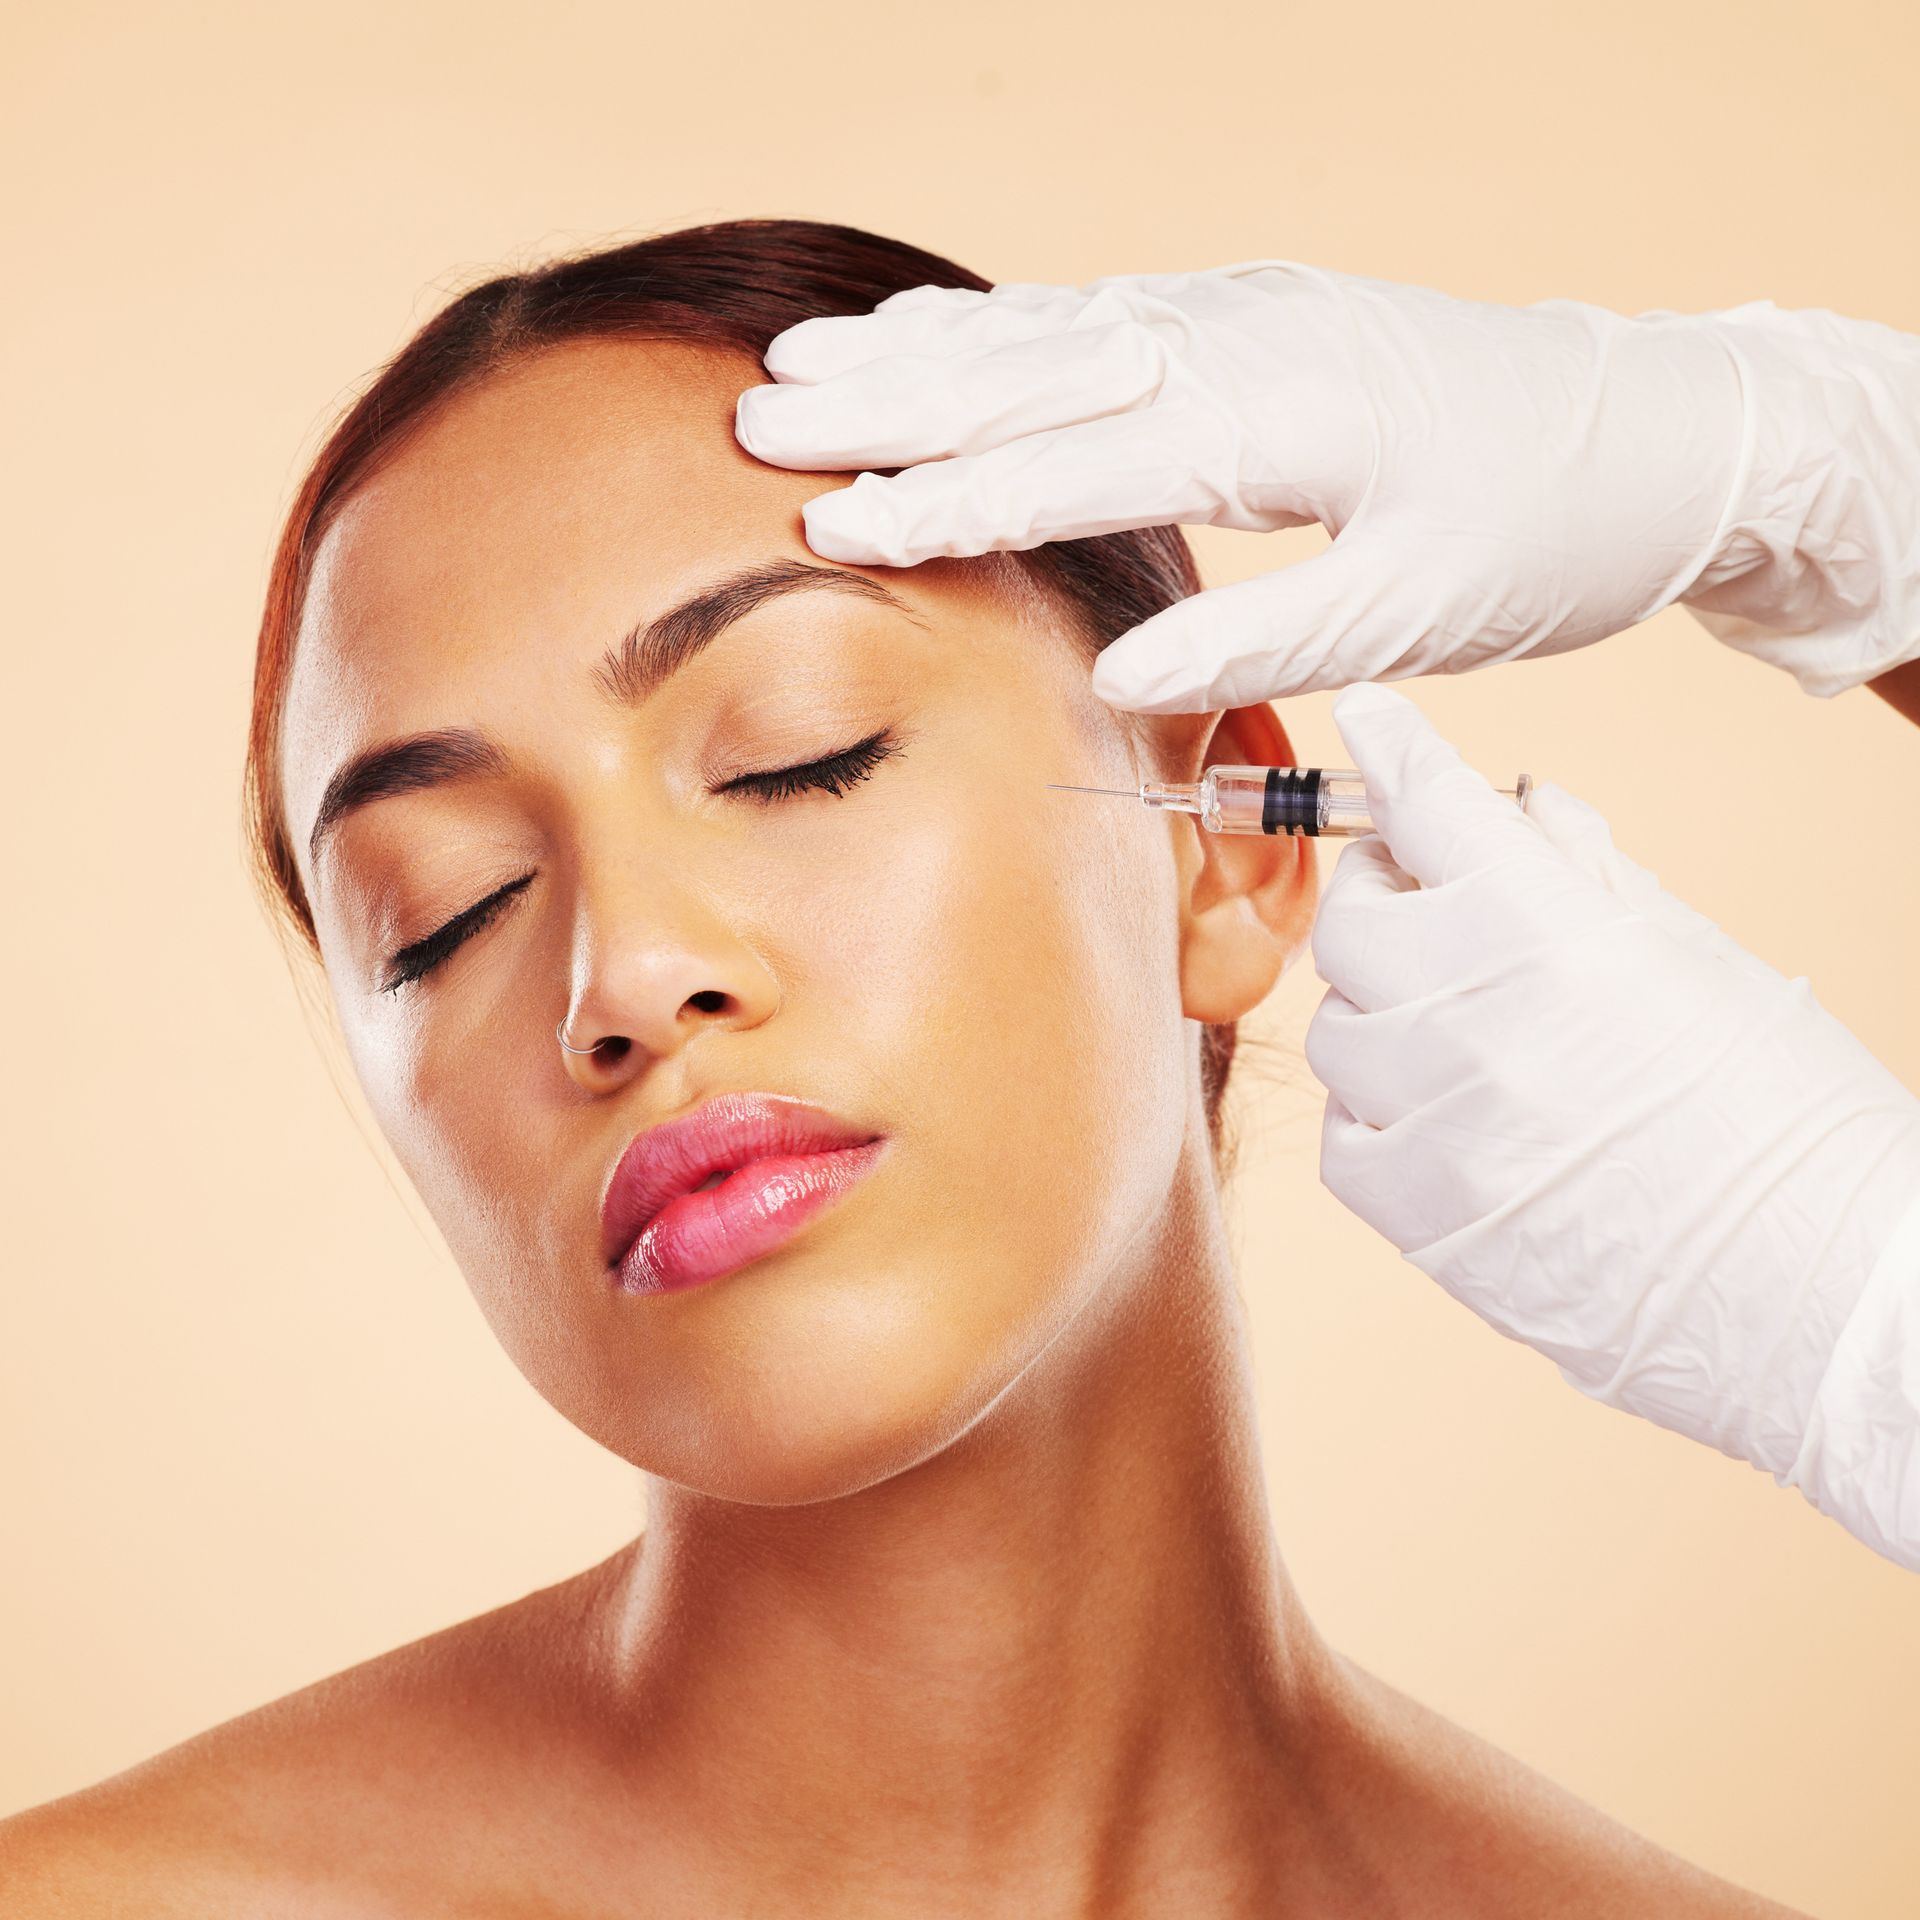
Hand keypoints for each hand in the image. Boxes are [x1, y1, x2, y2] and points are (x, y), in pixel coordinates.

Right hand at [734, 263, 1919, 709]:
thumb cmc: (1547, 533)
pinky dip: (1003, 325)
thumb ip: (1267, 637)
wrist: (1660, 433)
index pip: (1079, 458)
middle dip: (891, 399)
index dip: (949, 495)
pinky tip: (940, 331)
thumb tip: (1122, 674)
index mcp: (1284, 414)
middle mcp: (1248, 339)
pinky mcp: (1256, 319)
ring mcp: (1248, 314)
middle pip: (1037, 368)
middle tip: (759, 416)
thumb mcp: (1421, 612)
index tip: (833, 521)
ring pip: (1054, 330)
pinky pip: (1102, 316)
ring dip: (923, 348)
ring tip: (803, 359)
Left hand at [1307, 684, 1919, 1565]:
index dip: (1396, 754)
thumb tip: (1522, 804)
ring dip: (1385, 1011)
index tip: (1373, 725)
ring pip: (1338, 1027)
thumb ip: (1594, 874)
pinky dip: (1379, 1115)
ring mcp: (1435, 1122)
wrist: (1825, 1304)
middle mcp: (1474, 1019)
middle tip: (1435, 904)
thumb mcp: (1708, 967)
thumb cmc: (1793, 1126)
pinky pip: (1342, 1136)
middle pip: (1353, 917)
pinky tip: (1452, 1120)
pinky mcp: (1417, 1216)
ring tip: (1467, 1033)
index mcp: (1556, 935)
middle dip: (1388, 894)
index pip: (1433, 808)